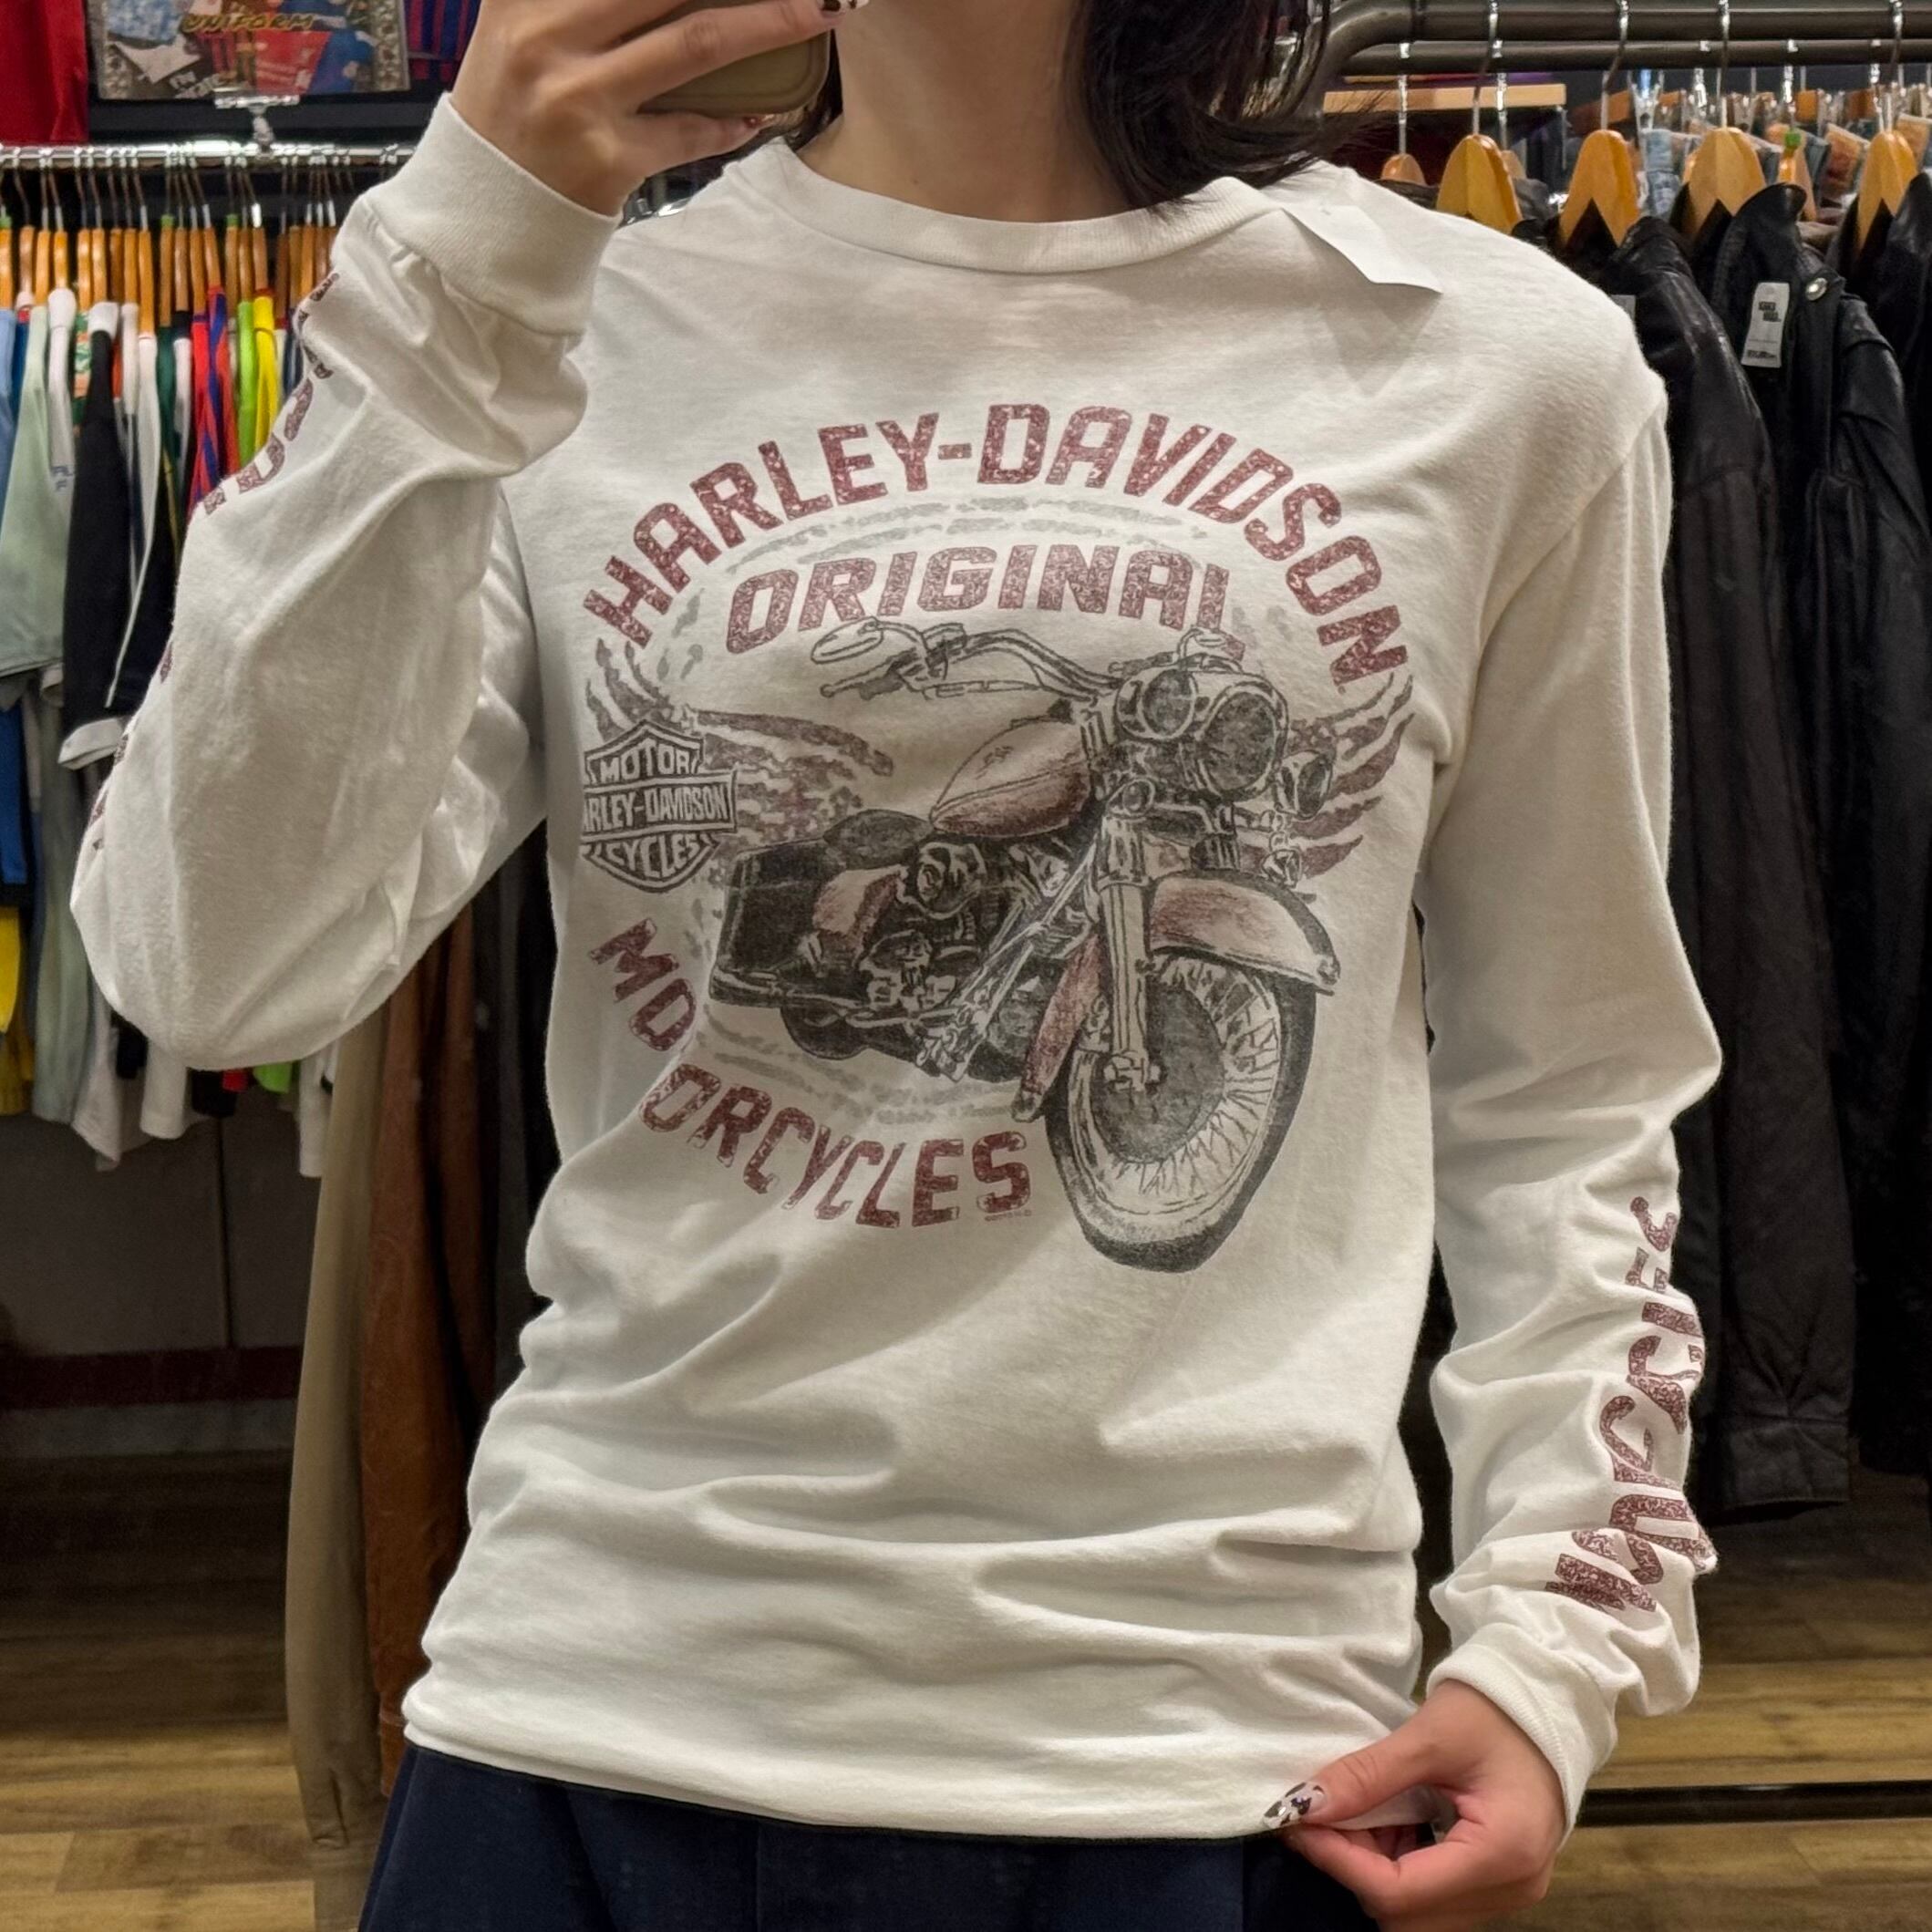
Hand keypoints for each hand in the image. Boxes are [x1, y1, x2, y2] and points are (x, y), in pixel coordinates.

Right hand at [454, 0, 863, 214]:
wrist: (483, 207)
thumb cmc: (512, 112)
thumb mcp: (521, 28)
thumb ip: (574, 2)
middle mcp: (547, 37)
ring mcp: (578, 99)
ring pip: (696, 43)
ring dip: (769, 23)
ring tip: (818, 11)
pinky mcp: (607, 159)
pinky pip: (691, 132)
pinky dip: (732, 122)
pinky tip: (758, 112)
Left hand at [1275, 1681, 1565, 1930]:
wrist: (1551, 1699)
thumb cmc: (1497, 1708)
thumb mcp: (1429, 1734)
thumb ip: (1368, 1775)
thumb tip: (1305, 1804)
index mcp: (1501, 1854)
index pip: (1400, 1891)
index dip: (1339, 1862)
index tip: (1298, 1823)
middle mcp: (1510, 1888)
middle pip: (1408, 1912)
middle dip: (1353, 1868)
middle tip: (1320, 1816)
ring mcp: (1508, 1890)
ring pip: (1418, 1910)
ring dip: (1372, 1869)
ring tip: (1352, 1812)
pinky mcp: (1498, 1879)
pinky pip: (1435, 1894)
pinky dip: (1398, 1865)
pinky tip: (1384, 1821)